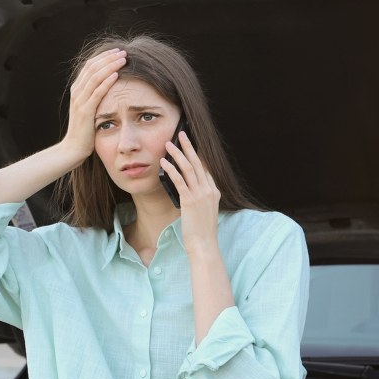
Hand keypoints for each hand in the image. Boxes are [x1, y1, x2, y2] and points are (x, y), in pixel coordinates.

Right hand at [60, 48, 125, 162]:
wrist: (74, 148)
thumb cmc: (85, 130)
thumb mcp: (89, 108)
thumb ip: (95, 96)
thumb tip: (109, 84)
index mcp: (77, 89)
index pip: (89, 66)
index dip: (103, 57)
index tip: (117, 51)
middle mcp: (77, 92)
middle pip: (92, 67)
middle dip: (108, 57)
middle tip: (123, 52)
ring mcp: (80, 101)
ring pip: (95, 76)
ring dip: (110, 66)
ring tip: (123, 59)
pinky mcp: (85, 111)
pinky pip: (97, 92)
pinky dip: (107, 82)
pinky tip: (117, 74)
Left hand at [160, 131, 220, 252]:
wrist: (204, 244)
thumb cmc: (202, 231)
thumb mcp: (204, 211)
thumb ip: (200, 198)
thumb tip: (187, 189)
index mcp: (214, 192)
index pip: (205, 168)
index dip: (197, 154)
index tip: (190, 144)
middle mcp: (209, 190)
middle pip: (198, 163)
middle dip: (189, 147)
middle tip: (182, 134)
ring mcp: (200, 195)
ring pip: (188, 168)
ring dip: (178, 154)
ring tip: (169, 144)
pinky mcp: (190, 201)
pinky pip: (180, 181)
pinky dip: (171, 170)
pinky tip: (164, 163)